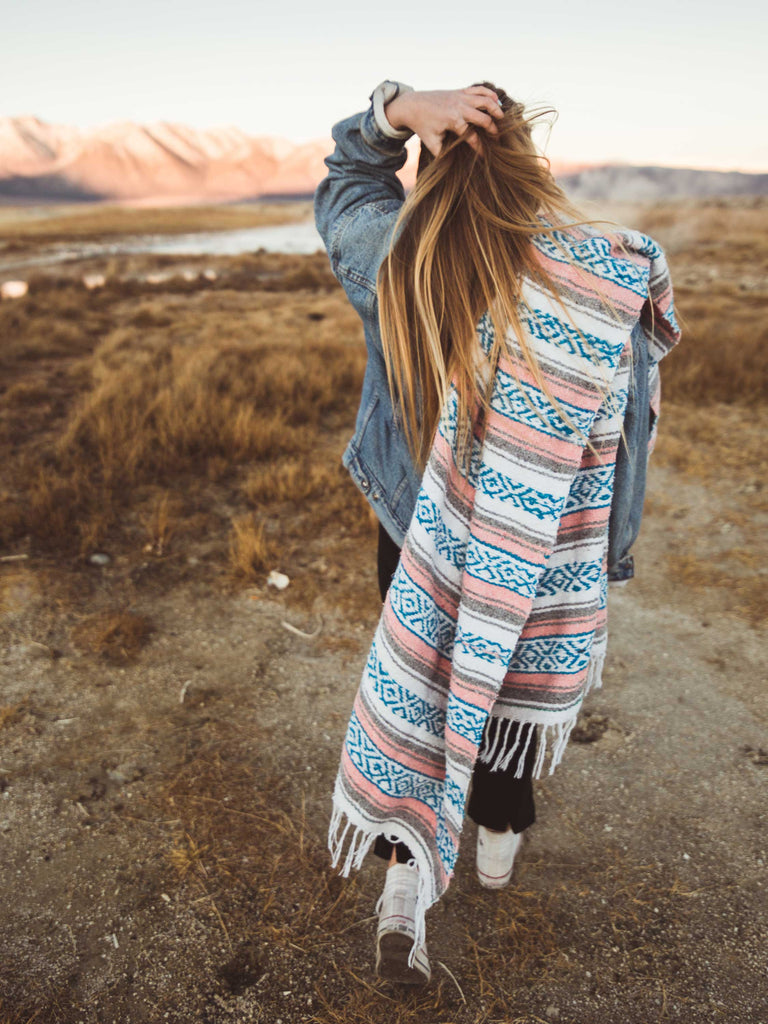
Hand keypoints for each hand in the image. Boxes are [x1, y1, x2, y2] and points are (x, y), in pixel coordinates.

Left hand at [384, 86, 503, 156]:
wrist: (413, 105)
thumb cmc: (422, 126)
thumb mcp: (431, 143)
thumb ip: (443, 154)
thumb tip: (454, 165)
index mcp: (453, 121)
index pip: (472, 137)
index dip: (480, 148)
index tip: (484, 156)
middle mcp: (459, 107)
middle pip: (483, 117)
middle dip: (492, 129)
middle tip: (497, 138)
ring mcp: (461, 97)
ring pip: (485, 99)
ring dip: (496, 108)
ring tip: (502, 118)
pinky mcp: (460, 91)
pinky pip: (479, 89)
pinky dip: (489, 93)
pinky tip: (496, 100)